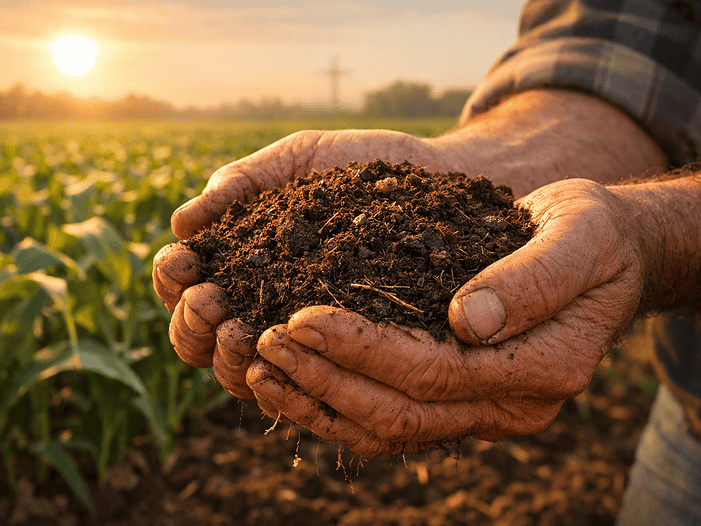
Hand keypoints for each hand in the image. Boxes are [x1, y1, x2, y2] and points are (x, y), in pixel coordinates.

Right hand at [153, 128, 457, 399]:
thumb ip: (239, 184)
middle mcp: (262, 307)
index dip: (173, 281)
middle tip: (211, 301)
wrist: (430, 178)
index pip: (184, 290)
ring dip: (225, 357)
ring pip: (239, 373)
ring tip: (241, 329)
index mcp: (240, 265)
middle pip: (200, 342)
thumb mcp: (293, 162)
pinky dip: (278, 376)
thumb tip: (181, 222)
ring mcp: (300, 336)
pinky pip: (299, 382)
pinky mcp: (341, 355)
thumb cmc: (356, 167)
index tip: (186, 260)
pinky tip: (281, 352)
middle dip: (192, 324)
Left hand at [246, 178, 645, 456]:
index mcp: (544, 366)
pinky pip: (389, 421)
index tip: (302, 316)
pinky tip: (292, 382)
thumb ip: (534, 279)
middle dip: (325, 380)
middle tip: (265, 342)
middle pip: (401, 412)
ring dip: (318, 404)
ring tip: (260, 369)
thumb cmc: (591, 235)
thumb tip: (467, 321)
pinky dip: (334, 407)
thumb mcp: (579, 237)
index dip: (363, 349)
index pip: (435, 372)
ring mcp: (484, 411)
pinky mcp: (459, 401)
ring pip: (387, 430)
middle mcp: (512, 405)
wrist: (607, 254)